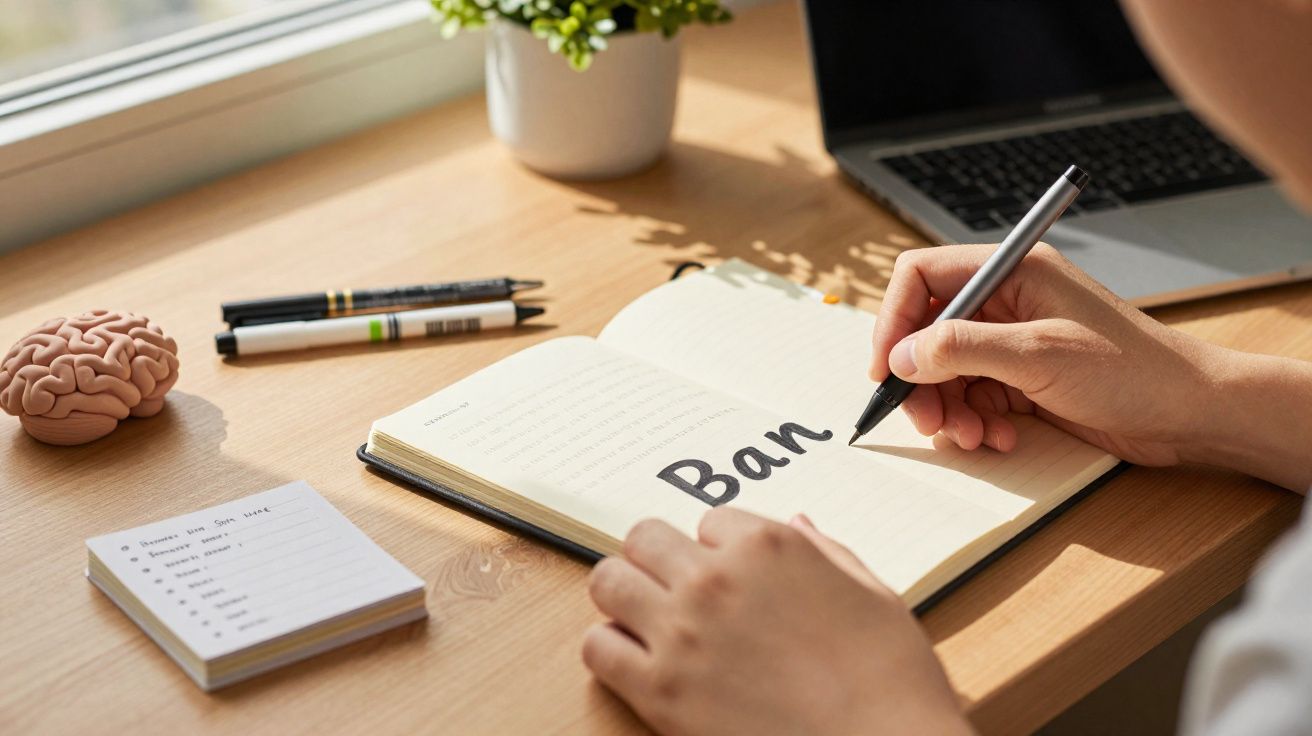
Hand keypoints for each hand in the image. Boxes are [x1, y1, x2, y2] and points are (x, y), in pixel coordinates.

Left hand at [582, 508, 972, 735]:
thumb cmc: (891, 680)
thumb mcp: (873, 595)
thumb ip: (826, 552)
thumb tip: (796, 524)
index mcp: (769, 545)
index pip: (710, 520)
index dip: (718, 550)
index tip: (730, 577)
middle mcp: (715, 578)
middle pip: (644, 538)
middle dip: (658, 559)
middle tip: (674, 588)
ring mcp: (681, 633)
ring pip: (608, 581)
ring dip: (625, 595)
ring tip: (648, 620)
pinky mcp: (658, 690)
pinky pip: (597, 647)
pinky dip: (611, 650)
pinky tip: (640, 663)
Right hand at [870, 244, 1230, 466]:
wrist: (1190, 414)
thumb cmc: (1132, 371)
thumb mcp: (1039, 355)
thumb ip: (963, 349)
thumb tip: (902, 356)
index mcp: (1011, 272)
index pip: (922, 277)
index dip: (894, 320)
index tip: (886, 368)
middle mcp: (1007, 301)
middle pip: (927, 331)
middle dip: (920, 379)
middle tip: (925, 420)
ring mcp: (1014, 342)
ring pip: (945, 371)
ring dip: (947, 408)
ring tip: (968, 436)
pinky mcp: (1023, 379)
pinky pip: (972, 397)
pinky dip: (974, 422)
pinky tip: (996, 438)